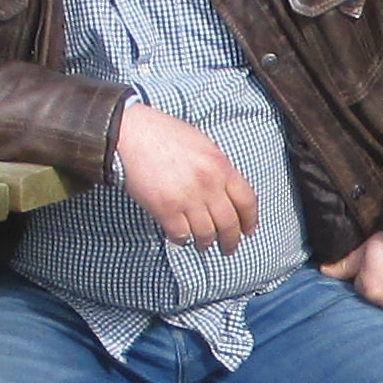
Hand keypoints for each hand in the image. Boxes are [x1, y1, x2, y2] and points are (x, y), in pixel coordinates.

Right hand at [116, 106, 258, 252]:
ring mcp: (188, 197)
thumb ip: (217, 170)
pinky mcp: (166, 208)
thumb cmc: (165, 135)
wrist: (132, 133)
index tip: (248, 231)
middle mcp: (209, 184)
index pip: (247, 201)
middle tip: (228, 249)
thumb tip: (226, 194)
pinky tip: (181, 236)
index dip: (250, 220)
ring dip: (206, 243)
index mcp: (221, 165)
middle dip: (231, 241)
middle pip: (229, 223)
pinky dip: (182, 239)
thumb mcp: (203, 145)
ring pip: (206, 234)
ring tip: (203, 245)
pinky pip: (181, 234)